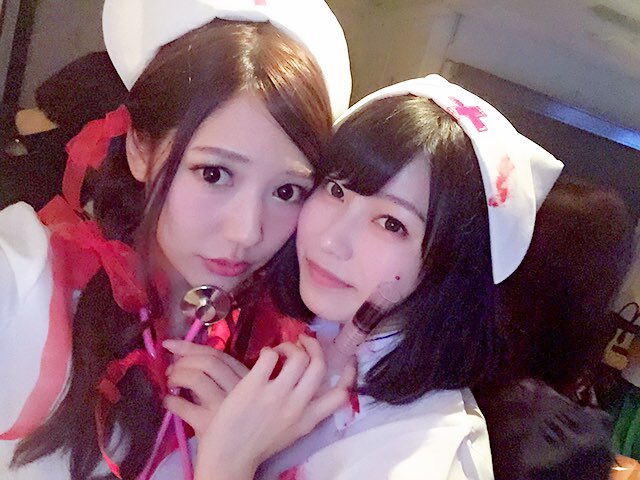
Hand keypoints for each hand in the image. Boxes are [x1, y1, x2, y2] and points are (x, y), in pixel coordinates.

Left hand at [163, 340, 248, 436]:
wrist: (235, 461)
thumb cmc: (236, 423)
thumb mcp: (239, 395)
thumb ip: (222, 376)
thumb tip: (185, 354)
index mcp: (248, 380)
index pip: (219, 354)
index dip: (191, 346)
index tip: (170, 344)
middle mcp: (239, 391)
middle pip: (208, 362)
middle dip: (183, 359)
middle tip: (171, 367)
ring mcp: (224, 408)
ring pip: (197, 378)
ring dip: (177, 375)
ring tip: (170, 381)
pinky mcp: (208, 425)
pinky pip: (184, 406)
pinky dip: (171, 401)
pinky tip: (168, 402)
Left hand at [194, 334, 355, 479]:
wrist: (229, 457)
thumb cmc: (259, 444)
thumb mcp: (293, 431)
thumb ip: (306, 410)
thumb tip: (311, 381)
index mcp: (309, 419)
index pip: (342, 394)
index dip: (349, 373)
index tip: (348, 359)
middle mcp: (297, 405)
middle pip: (319, 365)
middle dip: (314, 346)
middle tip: (303, 341)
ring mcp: (276, 395)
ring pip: (298, 356)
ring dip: (289, 346)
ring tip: (279, 351)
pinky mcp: (253, 386)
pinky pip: (270, 356)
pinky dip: (268, 351)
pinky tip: (262, 357)